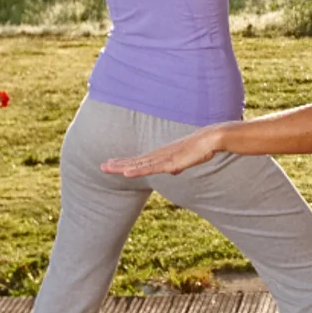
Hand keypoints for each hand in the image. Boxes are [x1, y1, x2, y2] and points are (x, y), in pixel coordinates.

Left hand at [101, 127, 226, 176]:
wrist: (210, 139)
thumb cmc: (200, 148)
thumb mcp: (185, 160)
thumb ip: (177, 165)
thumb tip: (174, 171)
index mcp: (162, 155)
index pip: (140, 160)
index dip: (125, 162)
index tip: (111, 163)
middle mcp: (159, 155)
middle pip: (135, 161)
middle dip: (118, 164)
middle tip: (102, 167)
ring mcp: (162, 158)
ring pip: (138, 164)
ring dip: (122, 167)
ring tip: (107, 168)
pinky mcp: (168, 162)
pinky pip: (150, 168)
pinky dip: (137, 170)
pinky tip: (126, 173)